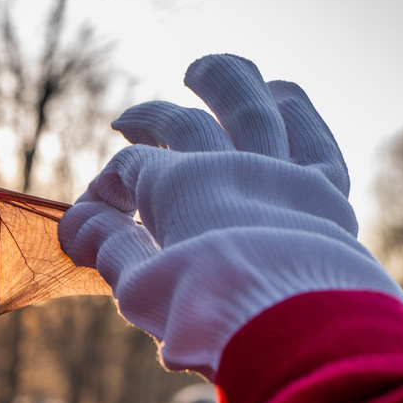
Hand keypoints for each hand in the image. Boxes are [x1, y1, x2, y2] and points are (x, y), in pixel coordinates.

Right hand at [59, 55, 402, 377]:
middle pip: (183, 124)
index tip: (95, 212)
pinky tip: (282, 94)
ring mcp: (282, 173)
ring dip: (226, 83)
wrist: (294, 333)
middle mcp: (229, 166)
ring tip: (205, 69)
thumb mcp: (141, 286)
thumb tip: (74, 221)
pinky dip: (299, 113)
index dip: (107, 185)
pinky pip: (316, 139)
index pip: (132, 169)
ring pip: (252, 110)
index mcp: (177, 187)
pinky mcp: (328, 193)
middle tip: (127, 121)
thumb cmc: (207, 315)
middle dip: (150, 119)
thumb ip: (108, 246)